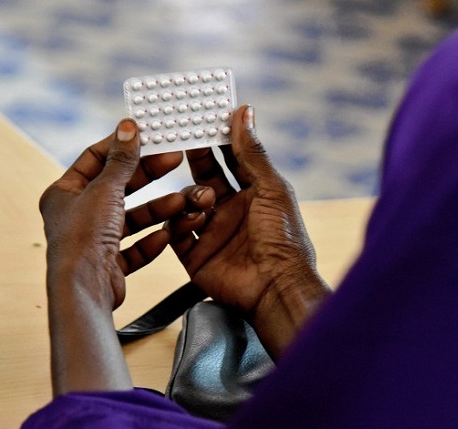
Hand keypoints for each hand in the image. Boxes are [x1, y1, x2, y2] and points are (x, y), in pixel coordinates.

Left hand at [40, 119, 189, 394]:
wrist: (85, 288)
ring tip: (182, 201)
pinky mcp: (111, 263)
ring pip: (133, 218)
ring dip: (158, 210)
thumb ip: (121, 161)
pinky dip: (152, 240)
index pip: (95, 159)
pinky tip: (168, 233)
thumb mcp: (106, 190)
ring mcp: (94, 240)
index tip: (148, 135)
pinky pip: (136, 246)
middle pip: (119, 187)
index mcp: (65, 193)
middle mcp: (78, 215)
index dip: (123, 146)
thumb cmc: (84, 238)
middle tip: (175, 159)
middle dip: (149, 176)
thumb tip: (129, 128)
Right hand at [168, 106, 329, 357]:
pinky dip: (177, 224)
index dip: (218, 138)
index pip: (231, 159)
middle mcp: (231, 210)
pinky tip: (188, 221)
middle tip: (182, 142)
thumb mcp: (271, 189)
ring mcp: (212, 232)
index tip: (201, 117)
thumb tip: (244, 112)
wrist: (275, 286)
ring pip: (187, 203)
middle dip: (195, 161)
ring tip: (205, 202)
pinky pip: (175, 234)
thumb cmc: (282, 237)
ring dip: (191, 197)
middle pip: (205, 177)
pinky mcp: (195, 255)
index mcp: (254, 193)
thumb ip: (253, 153)